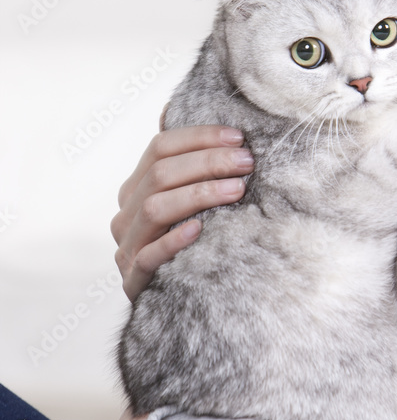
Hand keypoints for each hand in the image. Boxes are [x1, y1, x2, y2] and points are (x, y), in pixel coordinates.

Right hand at [111, 117, 253, 302]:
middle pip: (160, 174)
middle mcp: (126, 212)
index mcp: (136, 187)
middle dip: (208, 163)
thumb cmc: (194, 243)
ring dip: (199, 194)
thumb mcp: (193, 201)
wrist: (187, 303)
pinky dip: (173, 240)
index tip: (239, 138)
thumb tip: (191, 116)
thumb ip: (192, 167)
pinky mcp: (133, 279)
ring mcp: (127, 246)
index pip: (159, 147)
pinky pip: (148, 256)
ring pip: (155, 209)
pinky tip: (199, 229)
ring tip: (237, 190)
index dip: (199, 138)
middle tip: (247, 162)